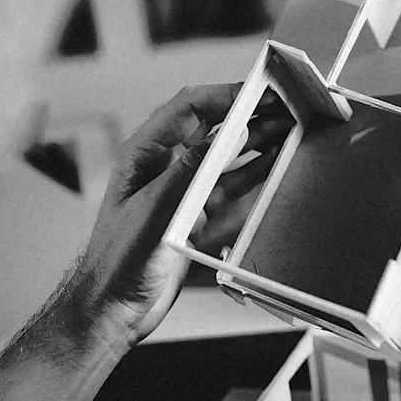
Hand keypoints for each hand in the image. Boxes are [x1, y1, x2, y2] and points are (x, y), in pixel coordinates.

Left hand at [59, 84, 289, 349]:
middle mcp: (163, 165)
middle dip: (246, 112)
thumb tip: (221, 136)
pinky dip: (252, 170)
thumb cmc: (119, 262)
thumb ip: (188, 173)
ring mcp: (180, 188)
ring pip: (224, 153)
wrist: (113, 308)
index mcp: (143, 155)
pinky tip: (273, 160)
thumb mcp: (154, 211)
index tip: (258, 92)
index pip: (187, 109)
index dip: (224, 96)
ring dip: (254, 139)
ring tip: (287, 127)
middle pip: (210, 125)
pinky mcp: (194, 212)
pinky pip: (229, 183)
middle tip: (281, 104)